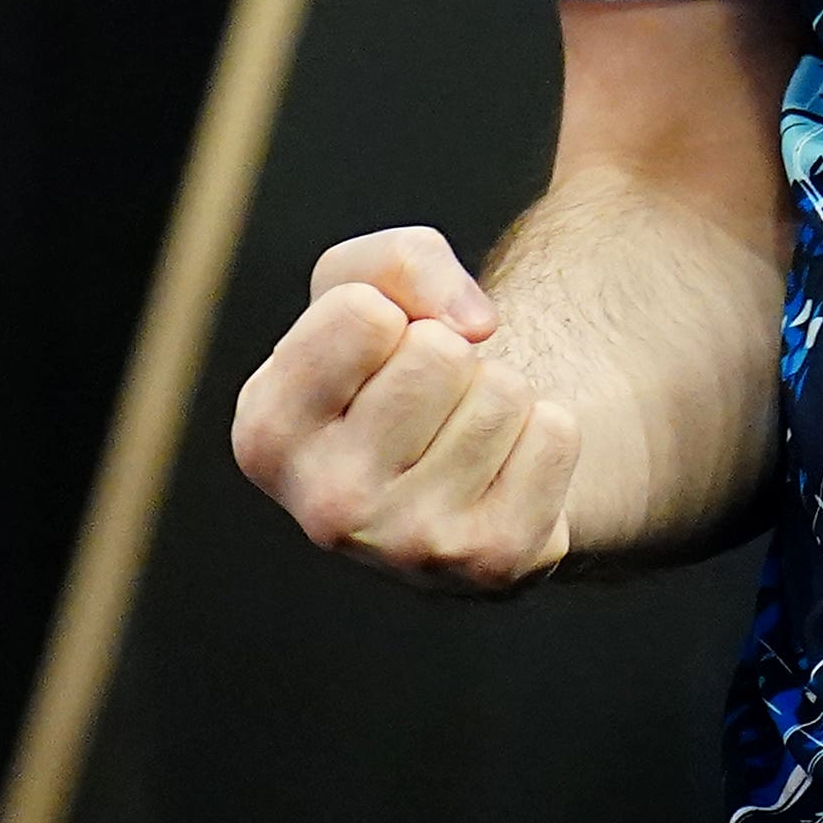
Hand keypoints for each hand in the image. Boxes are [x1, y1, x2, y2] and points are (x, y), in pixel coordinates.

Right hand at [231, 226, 584, 594]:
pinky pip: (555, 434)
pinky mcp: (494, 561)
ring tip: (462, 432)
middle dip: (449, 354)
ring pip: (503, 392)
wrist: (454, 467)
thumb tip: (475, 325)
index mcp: (267, 436)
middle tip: (429, 400)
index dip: (387, 311)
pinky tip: (502, 468)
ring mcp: (410, 546)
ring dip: (495, 393)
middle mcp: (325, 507)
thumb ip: (398, 260)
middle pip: (440, 354)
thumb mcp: (363, 287)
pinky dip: (543, 432)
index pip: (364, 314)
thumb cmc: (390, 365)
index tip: (376, 354)